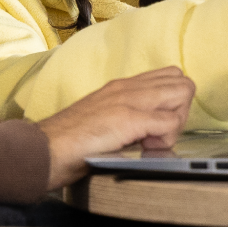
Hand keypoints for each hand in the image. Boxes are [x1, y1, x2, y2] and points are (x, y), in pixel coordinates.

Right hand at [35, 67, 195, 187]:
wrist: (46, 150)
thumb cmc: (70, 143)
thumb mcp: (103, 120)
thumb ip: (126, 118)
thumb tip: (152, 133)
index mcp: (121, 86)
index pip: (168, 77)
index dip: (173, 103)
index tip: (158, 127)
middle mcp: (127, 87)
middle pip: (182, 81)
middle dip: (181, 110)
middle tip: (161, 134)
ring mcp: (128, 100)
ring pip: (182, 93)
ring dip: (177, 122)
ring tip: (153, 142)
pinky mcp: (128, 119)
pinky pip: (169, 122)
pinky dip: (167, 138)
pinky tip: (147, 149)